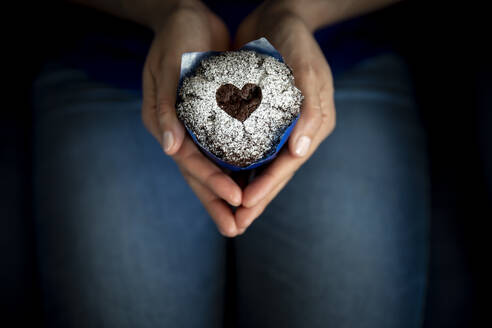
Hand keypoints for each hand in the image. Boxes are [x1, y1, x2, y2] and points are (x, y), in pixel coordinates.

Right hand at [141, 2, 242, 236]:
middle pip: (200, 174)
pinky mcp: (212, 119)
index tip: (236, 201)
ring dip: (227, 192)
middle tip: (236, 229)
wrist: (188, 16)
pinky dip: (236, 167)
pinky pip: (224, 149)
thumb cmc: (175, 38)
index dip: (212, 183)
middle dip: (217, 202)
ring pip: (213, 166)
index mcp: (165, 123)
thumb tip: (168, 149)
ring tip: (244, 216)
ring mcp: (196, 127)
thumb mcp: (166, 68)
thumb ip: (165, 108)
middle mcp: (180, 131)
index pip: (190, 162)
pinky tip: (251, 181)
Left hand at [233, 3, 336, 232]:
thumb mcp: (306, 66)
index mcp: (314, 123)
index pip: (289, 165)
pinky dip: (236, 166)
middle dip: (256, 200)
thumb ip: (310, 106)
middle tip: (234, 224)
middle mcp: (297, 130)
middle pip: (274, 172)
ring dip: (245, 190)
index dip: (268, 187)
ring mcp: (278, 126)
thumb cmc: (294, 39)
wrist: (277, 16)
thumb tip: (303, 151)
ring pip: (260, 166)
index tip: (244, 205)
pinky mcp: (260, 117)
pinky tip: (221, 180)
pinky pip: (248, 147)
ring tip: (227, 213)